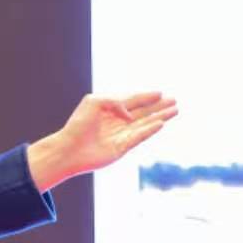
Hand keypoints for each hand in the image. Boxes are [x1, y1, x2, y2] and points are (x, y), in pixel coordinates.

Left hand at [26, 92, 177, 192]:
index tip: (160, 93)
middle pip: (142, 112)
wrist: (68, 149)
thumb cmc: (78, 124)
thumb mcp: (95, 102)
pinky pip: (140, 137)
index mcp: (109, 109)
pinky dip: (150, 130)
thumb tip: (129, 114)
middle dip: (158, 106)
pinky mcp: (121, 148)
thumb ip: (115, 101)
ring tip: (175, 110)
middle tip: (174, 101)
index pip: (132, 101)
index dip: (146, 96)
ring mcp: (120, 135)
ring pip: (144, 124)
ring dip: (160, 117)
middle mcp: (116, 122)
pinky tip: (161, 123)